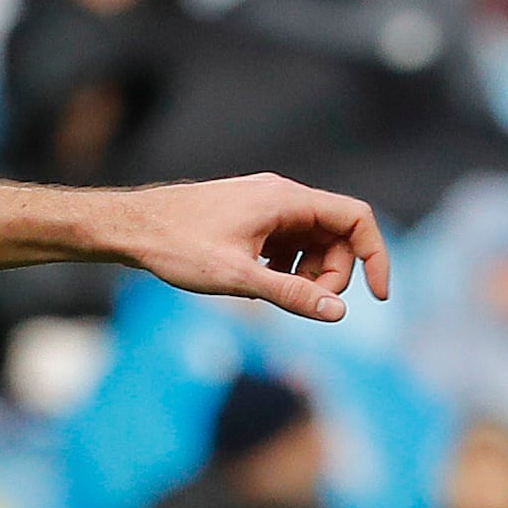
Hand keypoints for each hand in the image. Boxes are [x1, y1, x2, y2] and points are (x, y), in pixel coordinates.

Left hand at [116, 175, 386, 322]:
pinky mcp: (248, 217)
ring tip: (272, 294)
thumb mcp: (237, 278)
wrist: (129, 227)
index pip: (356, 218)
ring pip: (310, 240)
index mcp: (285, 199)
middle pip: (336, 234)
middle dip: (332, 274)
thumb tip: (338, 313)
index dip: (375, 256)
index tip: (378, 297)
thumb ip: (291, 294)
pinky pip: (285, 241)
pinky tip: (257, 284)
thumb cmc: (176, 247)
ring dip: (306, 273)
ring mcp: (264, 204)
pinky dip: (284, 266)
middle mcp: (280, 195)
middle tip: (305, 303)